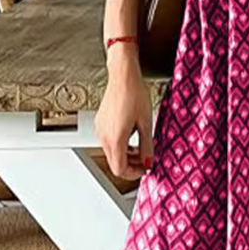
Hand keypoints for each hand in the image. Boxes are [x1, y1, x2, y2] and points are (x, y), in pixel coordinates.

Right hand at [95, 47, 153, 178]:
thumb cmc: (134, 94)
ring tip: (140, 147)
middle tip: (145, 160)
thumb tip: (148, 161)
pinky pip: (108, 141)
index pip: (119, 169)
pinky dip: (120, 144)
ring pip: (111, 152)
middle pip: (114, 163)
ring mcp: (100, 129)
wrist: (123, 76)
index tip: (144, 169)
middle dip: (130, 165)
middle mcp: (104, 136)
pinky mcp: (100, 123)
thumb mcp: (146, 123)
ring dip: (125, 155)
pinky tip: (131, 135)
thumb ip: (147, 146)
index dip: (133, 173)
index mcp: (115, 139)